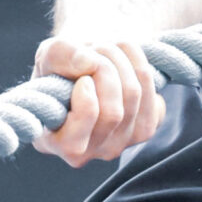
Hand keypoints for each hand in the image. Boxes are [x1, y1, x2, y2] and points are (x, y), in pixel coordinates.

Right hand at [32, 33, 165, 166]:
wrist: (90, 63)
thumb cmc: (62, 65)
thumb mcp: (50, 54)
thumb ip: (59, 55)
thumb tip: (89, 63)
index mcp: (56, 142)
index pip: (76, 142)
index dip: (85, 100)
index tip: (82, 79)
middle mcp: (89, 152)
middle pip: (112, 113)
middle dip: (105, 68)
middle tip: (94, 50)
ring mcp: (120, 144)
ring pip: (133, 97)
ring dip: (121, 59)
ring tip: (106, 49)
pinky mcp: (145, 130)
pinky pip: (152, 96)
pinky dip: (139, 66)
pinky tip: (124, 62)